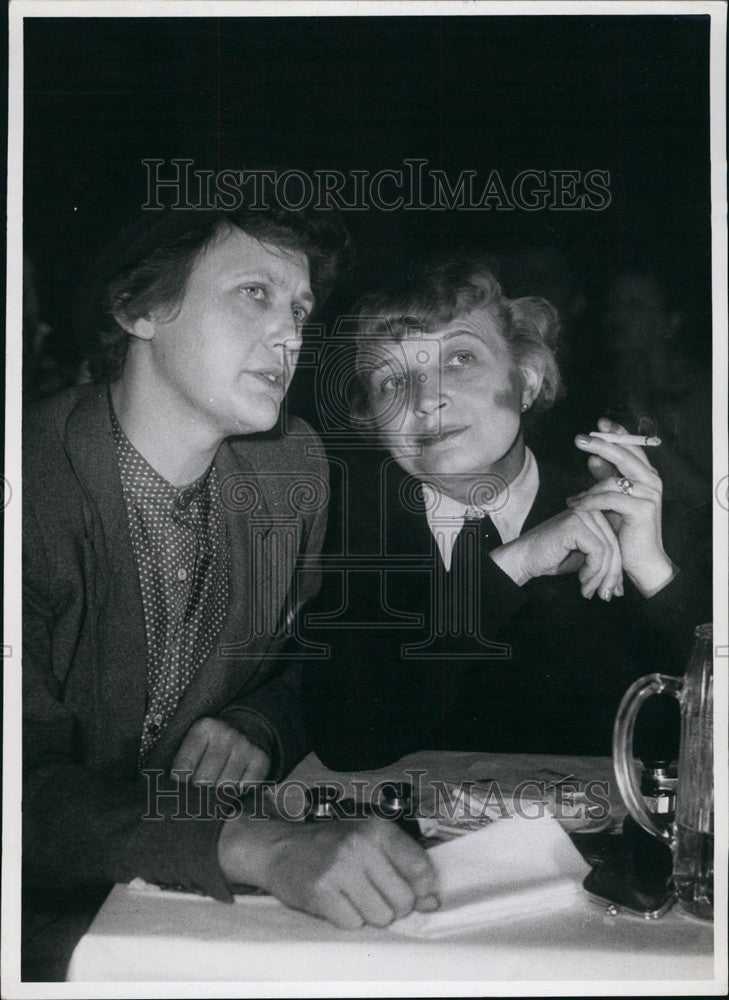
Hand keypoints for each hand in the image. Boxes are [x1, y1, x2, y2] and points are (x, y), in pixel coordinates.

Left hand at [171, 717, 269, 790]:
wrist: (249, 727)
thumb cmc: (214, 742)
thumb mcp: (195, 741)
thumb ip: (181, 762)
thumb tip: (163, 790)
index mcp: (204, 728)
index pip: (183, 768)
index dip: (179, 783)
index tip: (180, 785)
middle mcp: (226, 734)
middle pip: (204, 780)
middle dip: (199, 790)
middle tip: (199, 790)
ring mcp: (245, 746)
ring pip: (224, 787)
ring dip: (219, 793)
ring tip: (217, 785)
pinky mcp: (261, 759)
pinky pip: (244, 788)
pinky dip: (238, 791)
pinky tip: (234, 782)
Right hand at [218, 813, 438, 928]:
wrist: (281, 848)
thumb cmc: (332, 844)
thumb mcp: (369, 840)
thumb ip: (404, 865)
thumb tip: (433, 901)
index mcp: (378, 828)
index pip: (421, 868)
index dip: (422, 888)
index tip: (413, 892)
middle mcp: (360, 845)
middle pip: (403, 900)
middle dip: (394, 905)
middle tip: (375, 894)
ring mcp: (339, 869)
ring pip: (381, 916)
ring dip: (370, 914)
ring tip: (354, 896)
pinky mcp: (321, 893)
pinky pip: (353, 924)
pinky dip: (348, 918)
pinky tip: (337, 901)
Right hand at [491, 506, 622, 599]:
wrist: (523, 559)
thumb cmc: (549, 559)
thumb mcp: (582, 560)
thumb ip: (602, 562)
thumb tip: (621, 586)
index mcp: (592, 515)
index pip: (615, 541)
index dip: (617, 568)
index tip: (613, 590)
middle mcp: (589, 511)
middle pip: (615, 545)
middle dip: (612, 575)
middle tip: (605, 596)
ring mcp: (582, 515)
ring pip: (608, 550)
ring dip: (601, 577)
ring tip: (589, 591)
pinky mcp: (575, 525)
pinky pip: (598, 552)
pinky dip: (593, 571)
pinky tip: (582, 581)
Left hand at [568, 418, 675, 595]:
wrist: (641, 560)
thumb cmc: (626, 530)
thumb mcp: (612, 500)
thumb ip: (605, 478)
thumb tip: (592, 458)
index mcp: (647, 475)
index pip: (632, 446)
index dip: (617, 432)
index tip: (599, 423)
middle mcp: (652, 481)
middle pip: (624, 454)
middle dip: (601, 444)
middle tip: (579, 439)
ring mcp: (650, 494)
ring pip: (613, 479)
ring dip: (588, 489)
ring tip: (573, 500)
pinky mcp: (642, 509)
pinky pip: (610, 498)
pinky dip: (591, 501)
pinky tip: (578, 507)